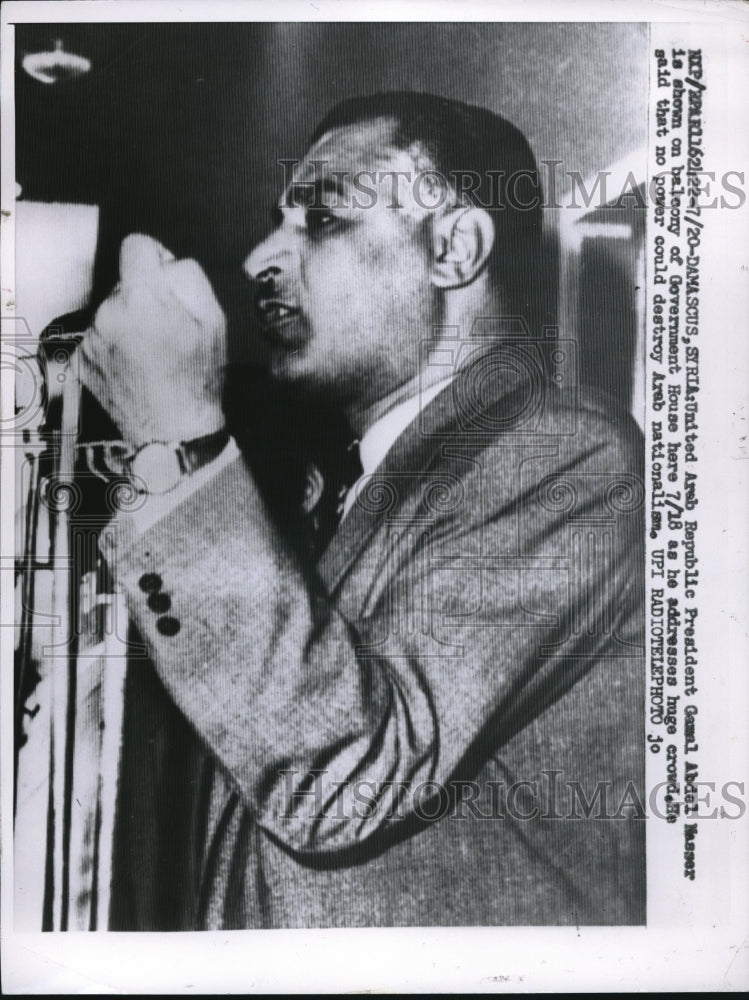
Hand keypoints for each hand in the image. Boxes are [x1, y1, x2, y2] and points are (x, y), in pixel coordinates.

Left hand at [79, 234, 226, 448]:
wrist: (173, 432)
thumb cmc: (196, 381)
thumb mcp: (214, 320)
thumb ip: (190, 277)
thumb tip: (169, 261)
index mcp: (142, 298)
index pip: (136, 245)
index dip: (155, 258)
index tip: (163, 279)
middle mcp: (109, 313)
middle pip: (125, 282)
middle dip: (145, 297)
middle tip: (168, 330)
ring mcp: (92, 337)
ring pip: (112, 310)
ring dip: (130, 322)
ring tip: (153, 354)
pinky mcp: (82, 358)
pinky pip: (101, 335)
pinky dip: (117, 345)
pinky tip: (137, 366)